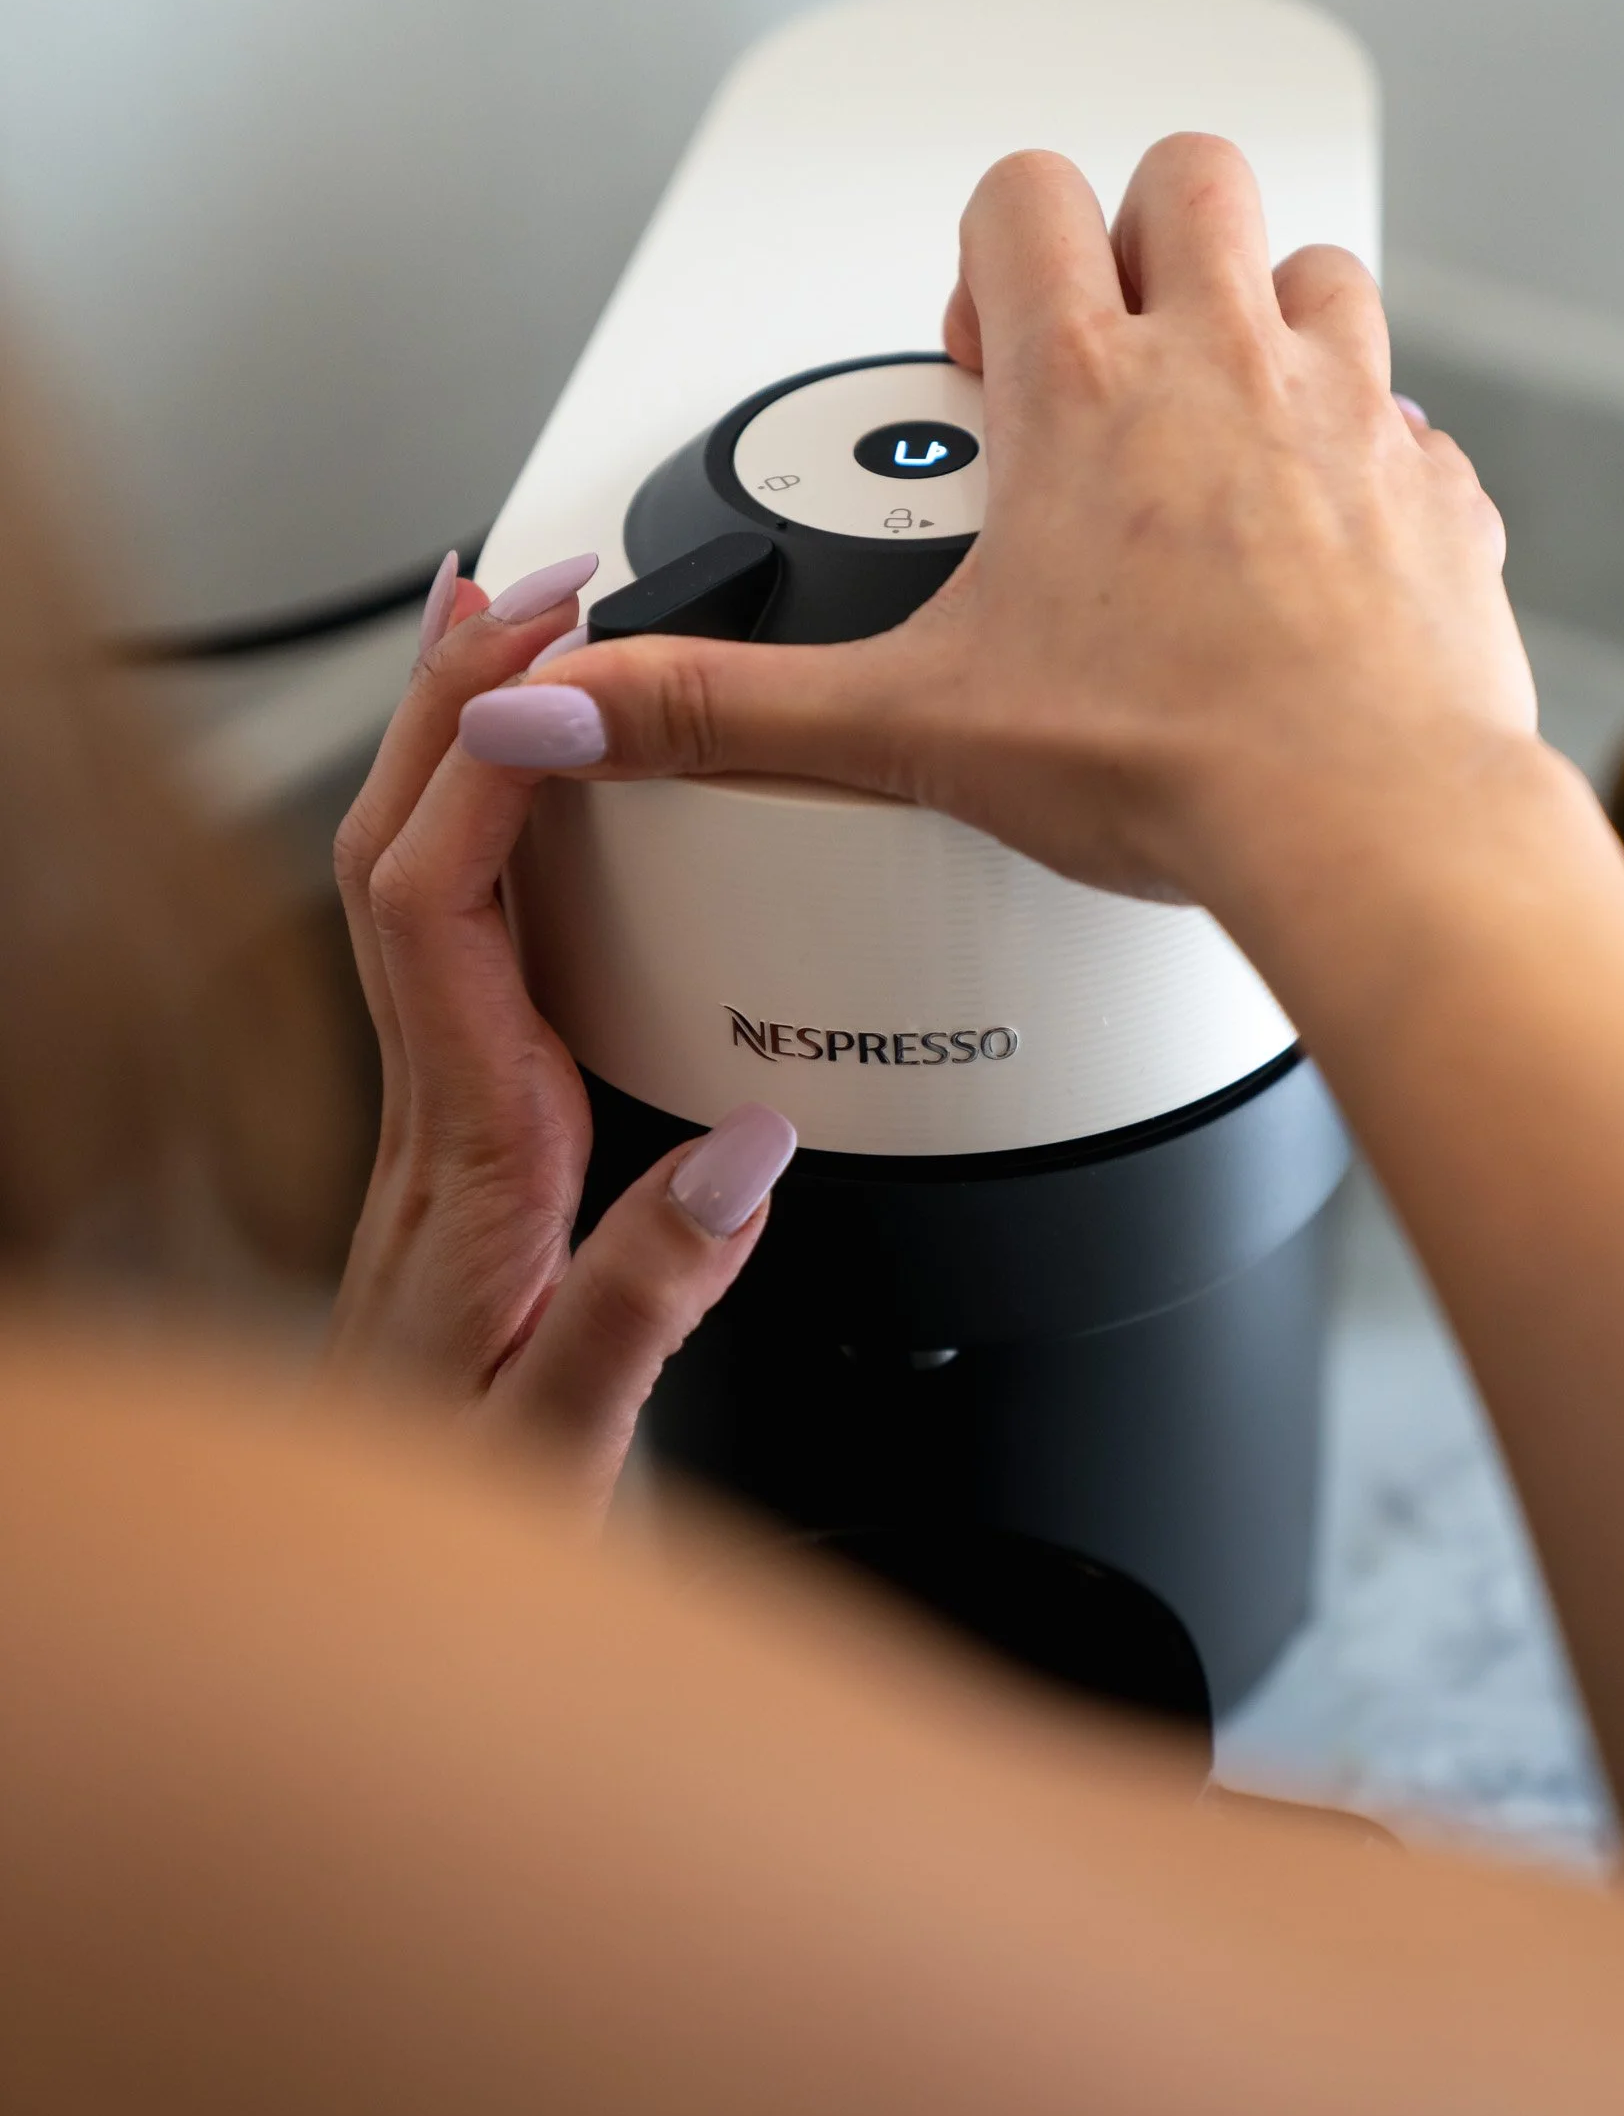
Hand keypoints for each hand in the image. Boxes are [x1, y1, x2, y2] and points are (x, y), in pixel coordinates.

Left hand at [329, 553, 794, 1518]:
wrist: (381, 1537)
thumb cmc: (460, 1484)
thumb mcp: (570, 1435)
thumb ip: (651, 1295)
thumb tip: (749, 1147)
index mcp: (469, 1150)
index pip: (433, 903)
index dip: (484, 756)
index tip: (566, 659)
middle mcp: (437, 1102)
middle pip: (401, 843)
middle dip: (462, 691)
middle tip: (544, 578)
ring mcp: (444, 1100)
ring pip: (413, 870)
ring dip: (463, 735)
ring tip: (526, 631)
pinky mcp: (472, 1116)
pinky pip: (455, 925)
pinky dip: (488, 823)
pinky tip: (535, 801)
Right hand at [456, 136, 1533, 920]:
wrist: (1361, 823)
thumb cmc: (1162, 761)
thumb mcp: (903, 731)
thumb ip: (718, 707)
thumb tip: (565, 700)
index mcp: (1086, 396)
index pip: (1024, 200)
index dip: (986, 249)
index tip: (980, 356)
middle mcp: (1229, 373)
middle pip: (1190, 179)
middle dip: (1134, 241)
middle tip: (1097, 365)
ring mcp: (1351, 421)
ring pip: (1320, 270)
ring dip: (1264, 318)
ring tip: (1209, 433)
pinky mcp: (1434, 499)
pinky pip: (1409, 423)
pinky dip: (1362, 454)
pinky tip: (1313, 541)